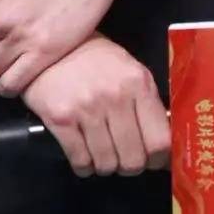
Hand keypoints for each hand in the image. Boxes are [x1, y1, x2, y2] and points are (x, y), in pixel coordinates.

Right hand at [21, 33, 171, 176]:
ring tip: (100, 151)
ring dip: (105, 165)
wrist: (49, 48)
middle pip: (133, 160)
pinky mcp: (61, 118)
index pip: (160, 141)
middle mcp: (115, 95)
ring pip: (107, 164)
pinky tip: (83, 153)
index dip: (158, 160)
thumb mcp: (128, 70)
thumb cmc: (94, 60)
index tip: (152, 161)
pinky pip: (81, 162)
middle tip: (122, 157)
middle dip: (129, 166)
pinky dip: (84, 166)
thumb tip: (164, 147)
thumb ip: (147, 104)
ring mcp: (87, 107)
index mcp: (138, 83)